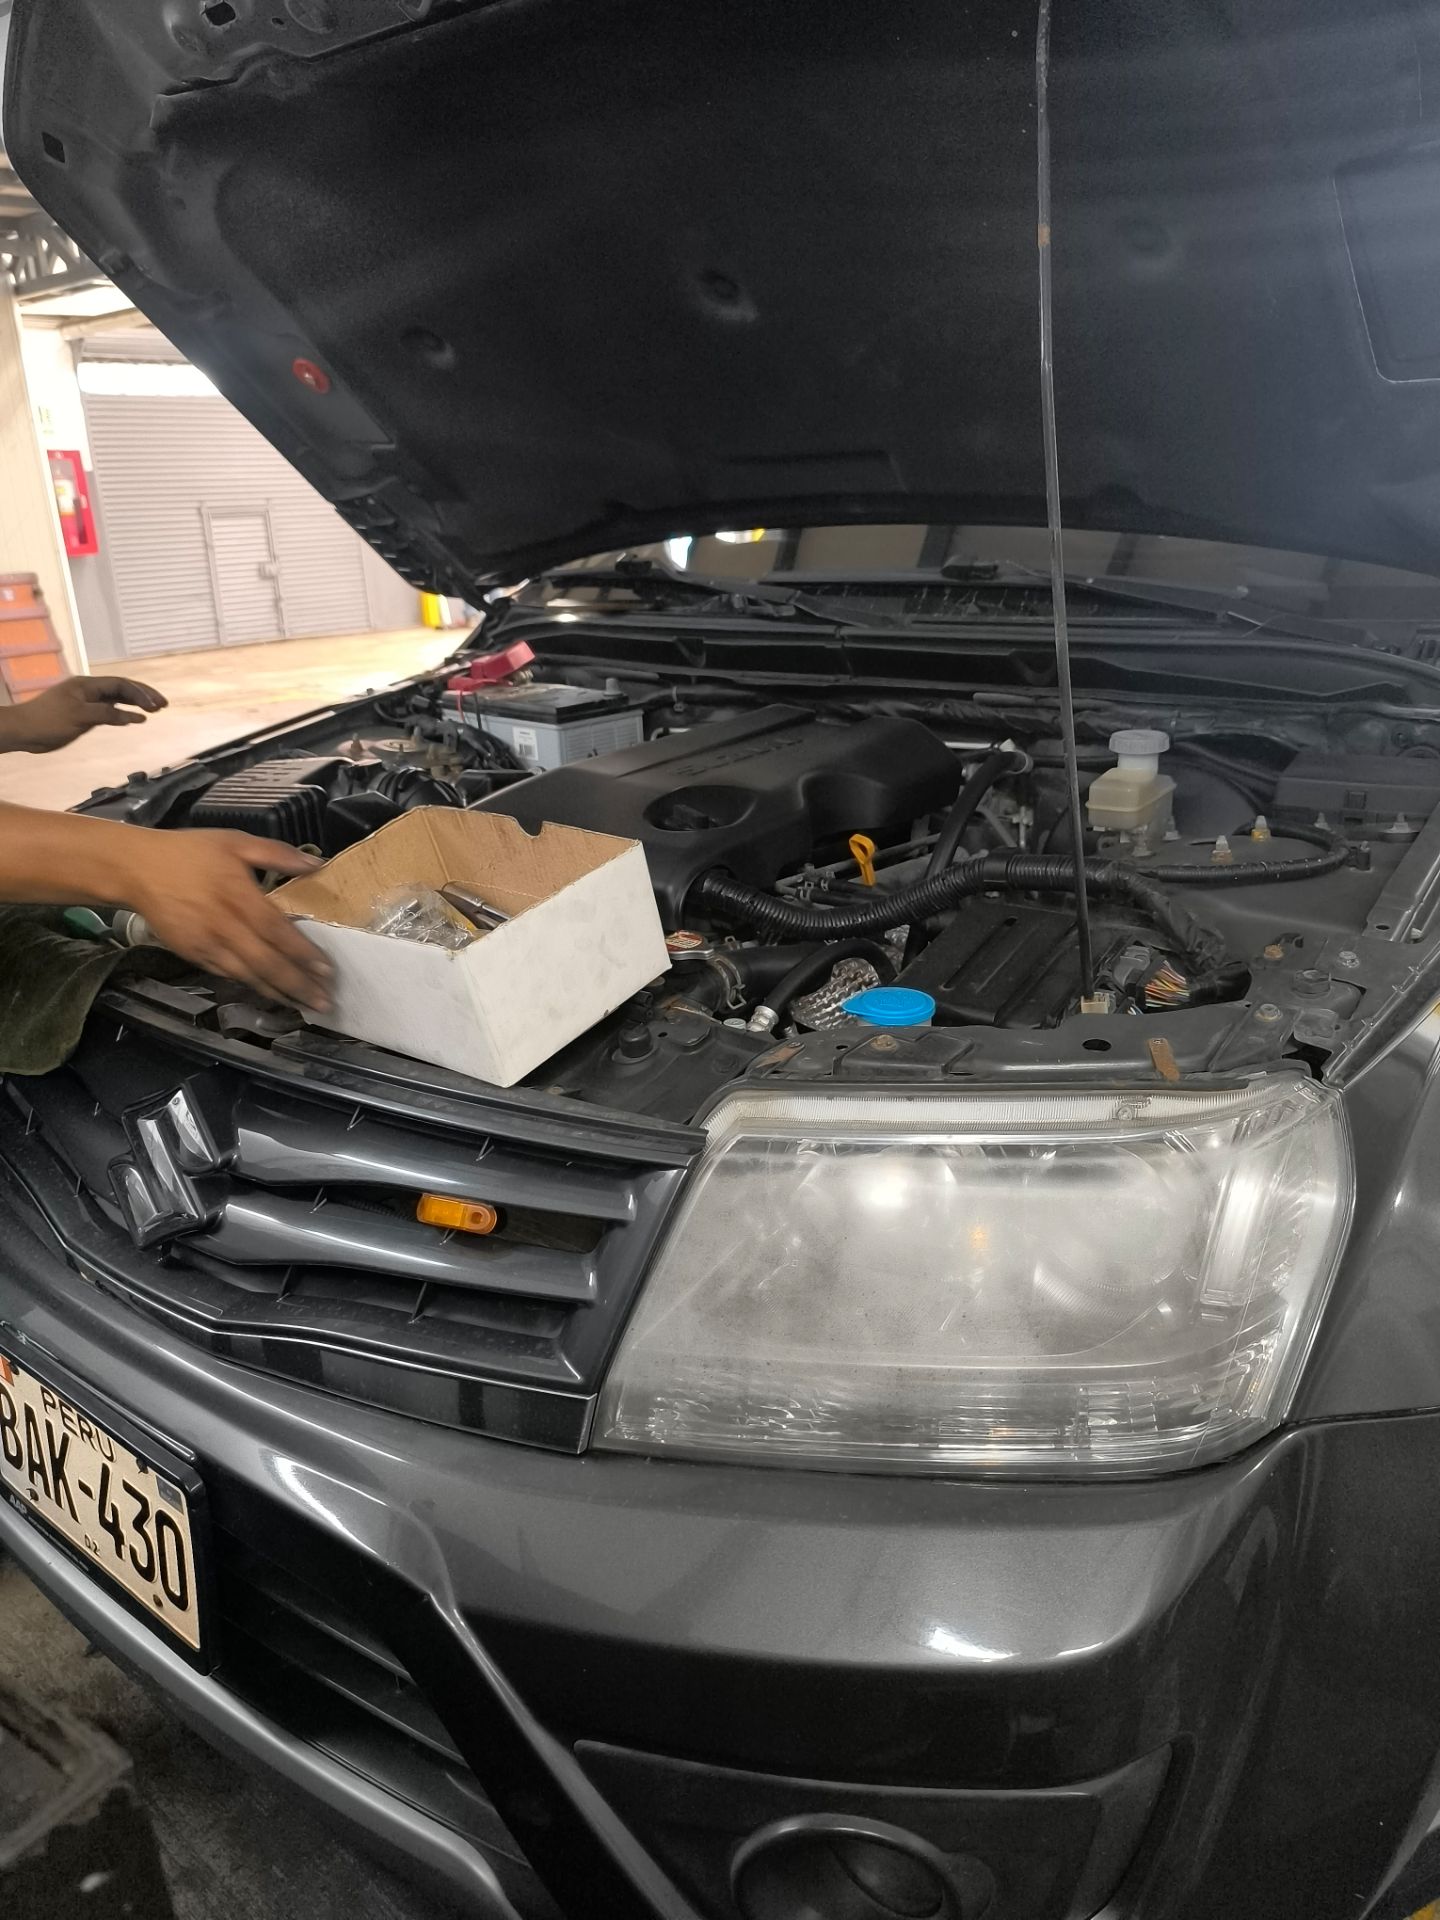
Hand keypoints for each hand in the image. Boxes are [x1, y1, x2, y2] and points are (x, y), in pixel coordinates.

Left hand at [2, 676, 166, 753]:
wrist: (23, 731)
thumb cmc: (48, 721)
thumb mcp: (80, 717)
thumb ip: (108, 714)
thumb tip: (135, 716)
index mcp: (87, 685)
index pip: (120, 685)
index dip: (140, 693)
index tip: (156, 706)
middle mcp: (89, 690)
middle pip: (122, 688)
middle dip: (143, 695)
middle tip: (163, 705)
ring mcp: (86, 701)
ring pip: (117, 699)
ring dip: (135, 703)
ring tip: (154, 710)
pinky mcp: (83, 714)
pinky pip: (109, 710)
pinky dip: (123, 713)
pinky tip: (134, 719)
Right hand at [121, 830, 334, 1011]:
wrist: (136, 870)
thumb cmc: (190, 853)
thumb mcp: (235, 841)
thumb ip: (277, 854)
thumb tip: (317, 865)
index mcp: (238, 895)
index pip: (278, 932)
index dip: (303, 954)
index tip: (328, 971)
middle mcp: (224, 926)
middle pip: (266, 963)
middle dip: (297, 986)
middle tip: (325, 1003)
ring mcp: (207, 945)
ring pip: (248, 976)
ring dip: (278, 993)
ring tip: (304, 1007)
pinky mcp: (193, 955)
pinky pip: (227, 975)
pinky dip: (251, 986)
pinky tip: (270, 994)